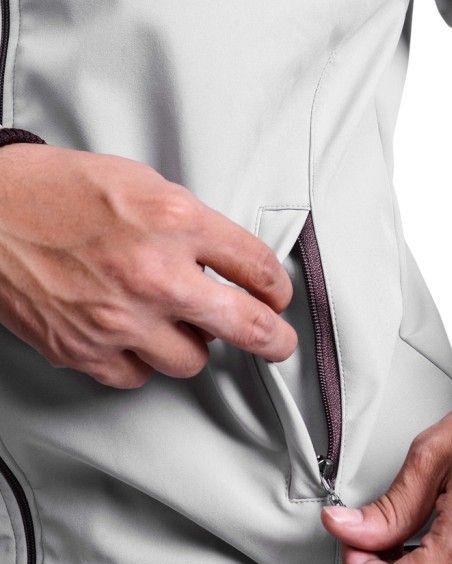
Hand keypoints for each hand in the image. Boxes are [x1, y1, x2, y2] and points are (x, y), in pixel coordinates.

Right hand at [0, 143, 296, 388]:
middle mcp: (154, 275)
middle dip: (275, 339)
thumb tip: (226, 265)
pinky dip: (144, 360)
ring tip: (174, 321)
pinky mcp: (86, 351)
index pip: (256, 266)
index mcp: (174, 222)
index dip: (277, 286)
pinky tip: (133, 335)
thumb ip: (191, 226)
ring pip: (193, 361)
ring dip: (193, 343)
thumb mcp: (141, 184)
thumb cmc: (55, 192)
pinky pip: (140, 376)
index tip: (277, 296)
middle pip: (247, 326)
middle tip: (281, 342)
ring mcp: (120, 319)